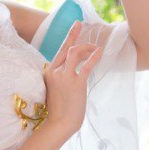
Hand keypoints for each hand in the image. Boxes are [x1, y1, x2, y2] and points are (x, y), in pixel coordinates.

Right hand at [42, 20, 102, 137]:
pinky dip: (94, 57)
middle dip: (79, 39)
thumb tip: (75, 68)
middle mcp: (54, 72)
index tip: (77, 25)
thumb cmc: (60, 109)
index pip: (60, 51)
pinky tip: (100, 52)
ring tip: (96, 50)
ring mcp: (64, 77)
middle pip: (68, 48)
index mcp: (48, 72)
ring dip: (87, 48)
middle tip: (86, 34)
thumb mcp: (56, 89)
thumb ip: (61, 77)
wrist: (59, 124)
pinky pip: (86, 66)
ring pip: (75, 53)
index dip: (70, 37)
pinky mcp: (75, 84)